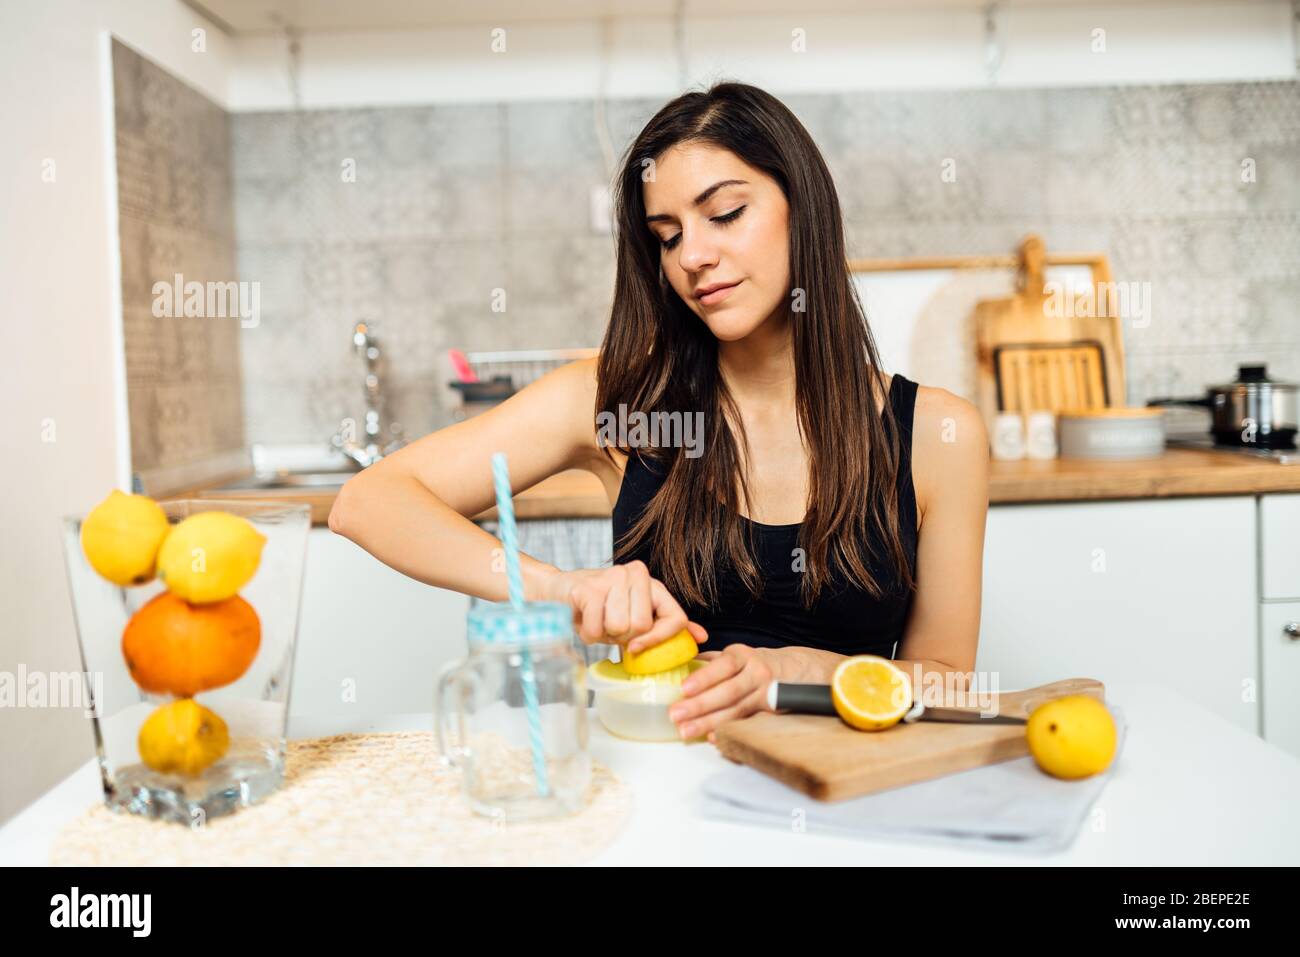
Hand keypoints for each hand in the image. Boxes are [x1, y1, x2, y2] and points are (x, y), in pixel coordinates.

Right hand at [536, 561, 707, 652]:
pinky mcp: (588, 588)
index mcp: (651, 582)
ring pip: (620, 628)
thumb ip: (666, 624)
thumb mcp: (635, 615)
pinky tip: (583, 619)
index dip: (660, 640)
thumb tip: (701, 637)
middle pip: (643, 627)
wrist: (556, 592)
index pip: (675, 619)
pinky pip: (598, 629)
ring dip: (603, 635)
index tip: (638, 648)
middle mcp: (635, 573)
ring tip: (596, 620)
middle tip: (609, 625)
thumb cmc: (599, 608)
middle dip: (622, 636)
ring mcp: (611, 577)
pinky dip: (588, 634)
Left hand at [667, 643, 780, 741]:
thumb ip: (709, 661)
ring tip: (686, 730)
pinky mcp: (771, 712)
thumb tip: (678, 664)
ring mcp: (766, 695)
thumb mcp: (735, 655)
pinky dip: (729, 730)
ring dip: (709, 722)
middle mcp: (757, 674)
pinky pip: (748, 723)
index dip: (704, 677)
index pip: (724, 665)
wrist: (793, 671)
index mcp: (743, 656)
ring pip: (736, 710)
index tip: (684, 689)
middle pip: (728, 692)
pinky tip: (712, 737)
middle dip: (700, 705)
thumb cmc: (753, 664)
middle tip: (675, 715)